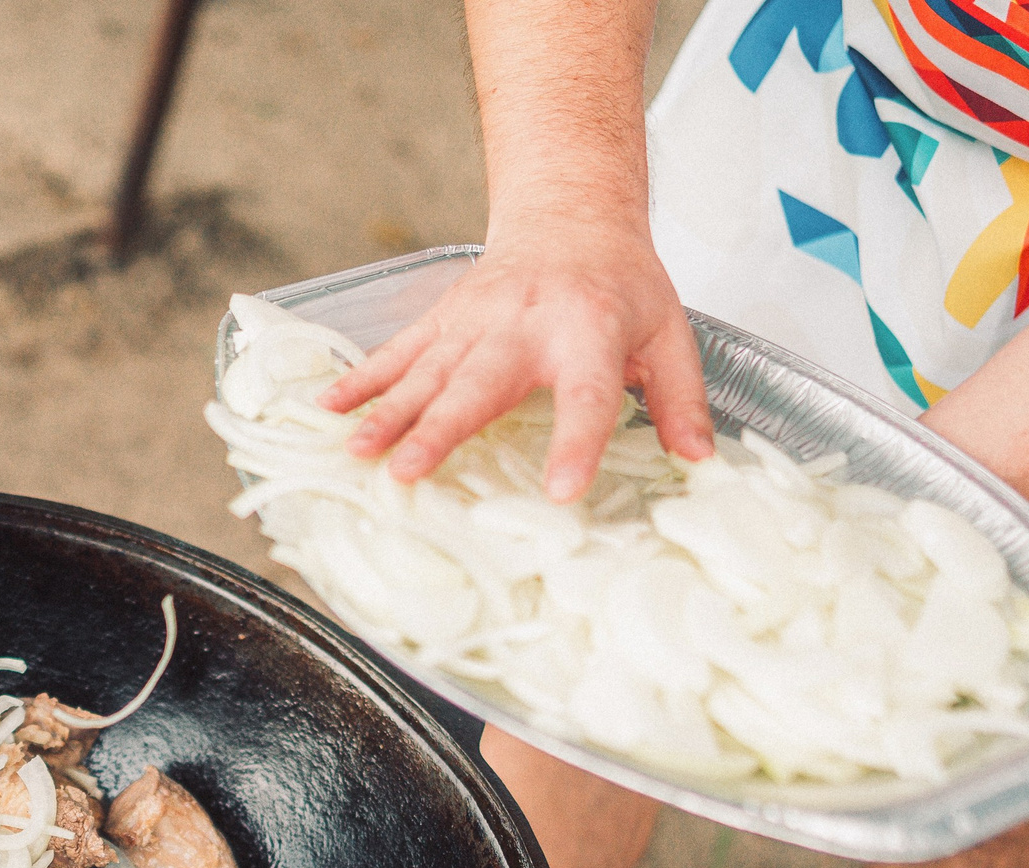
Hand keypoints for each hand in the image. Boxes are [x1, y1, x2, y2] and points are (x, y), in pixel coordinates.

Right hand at [315, 222, 713, 497]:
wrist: (571, 214)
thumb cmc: (621, 284)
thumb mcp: (670, 333)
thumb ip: (682, 398)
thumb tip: (699, 460)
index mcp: (591, 331)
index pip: (589, 392)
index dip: (575, 441)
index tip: (562, 492)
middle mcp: (526, 324)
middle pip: (480, 383)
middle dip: (440, 428)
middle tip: (409, 470)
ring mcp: (476, 319)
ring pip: (427, 370)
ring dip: (389, 411)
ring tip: (357, 451)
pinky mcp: (445, 318)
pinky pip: (399, 351)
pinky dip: (362, 379)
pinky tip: (329, 407)